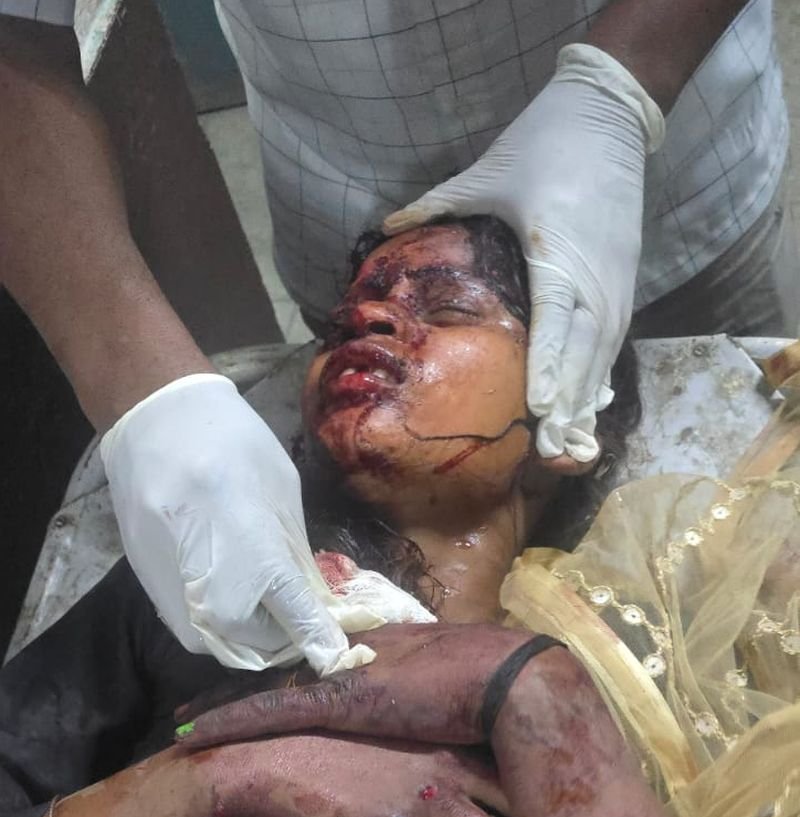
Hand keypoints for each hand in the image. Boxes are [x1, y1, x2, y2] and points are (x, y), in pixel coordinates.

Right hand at [100, 373, 365, 674]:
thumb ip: (295, 556)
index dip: (323, 641)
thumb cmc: (232, 443)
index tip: (338, 654)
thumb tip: (314, 601)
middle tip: (300, 619)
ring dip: (252, 640)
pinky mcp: (150, 589)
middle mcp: (211, 587)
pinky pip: (193, 630)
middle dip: (285, 640)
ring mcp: (174, 592)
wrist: (153, 419)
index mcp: (255, 554)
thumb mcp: (282, 493)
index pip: (298, 619)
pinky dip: (219, 627)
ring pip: (222, 648)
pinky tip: (232, 596)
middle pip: (258, 647)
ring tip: (268, 610)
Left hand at [176, 623, 542, 747]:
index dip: (285, 675)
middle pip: (285, 672)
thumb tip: (442, 714)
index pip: (320, 661)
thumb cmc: (504, 689)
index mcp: (387, 648)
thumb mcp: (464, 688)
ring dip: (223, 710)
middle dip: (240, 691)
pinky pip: (271, 712)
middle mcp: (359, 654)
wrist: (522, 685)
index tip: (257, 686)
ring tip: (183, 727)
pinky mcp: (341, 702)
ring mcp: (347, 675)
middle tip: (194, 708)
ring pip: (268, 691)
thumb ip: (441, 699)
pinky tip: (194, 736)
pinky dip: (230, 722)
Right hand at [214, 732, 557, 816]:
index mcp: (449, 737)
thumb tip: (462, 774)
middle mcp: (449, 765)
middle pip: (526, 810)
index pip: (520, 769)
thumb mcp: (387, 737)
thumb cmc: (322, 747)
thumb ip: (431, 751)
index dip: (554, 801)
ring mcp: (426, 801)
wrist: (268, 764)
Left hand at [383, 44, 663, 461]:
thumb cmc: (545, 141)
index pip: (556, 320)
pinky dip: (601, 377)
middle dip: (570, 405)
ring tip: (572, 448)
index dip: (551, 366)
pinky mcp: (623, 281)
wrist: (609, 111)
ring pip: (603, 354)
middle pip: (585, 352)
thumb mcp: (488, 172)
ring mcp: (614, 281)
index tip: (541, 408)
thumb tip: (384, 226)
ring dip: (588, 401)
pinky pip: (613, 340)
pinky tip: (591, 410)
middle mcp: (593, 276)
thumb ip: (437, 204)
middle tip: (553, 452)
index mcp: (557, 251)